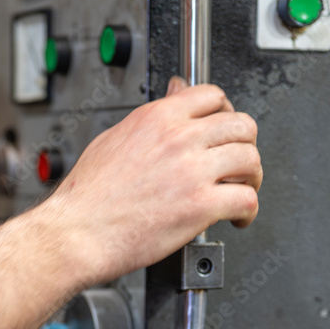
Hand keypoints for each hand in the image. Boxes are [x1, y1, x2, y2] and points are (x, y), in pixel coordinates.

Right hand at [37, 76, 261, 284]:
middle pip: (241, 124)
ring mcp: (193, 171)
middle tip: (238, 160)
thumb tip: (172, 100)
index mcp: (157, 119)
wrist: (77, 232)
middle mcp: (179, 139)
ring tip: (242, 190)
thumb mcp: (112, 139)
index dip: (225, 111)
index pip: (212, 95)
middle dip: (245, 143)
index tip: (224, 126)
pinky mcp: (201, 205)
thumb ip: (149, 120)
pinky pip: (246, 200)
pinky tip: (238, 218)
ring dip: (251, 177)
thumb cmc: (86, 197)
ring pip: (250, 159)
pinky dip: (249, 211)